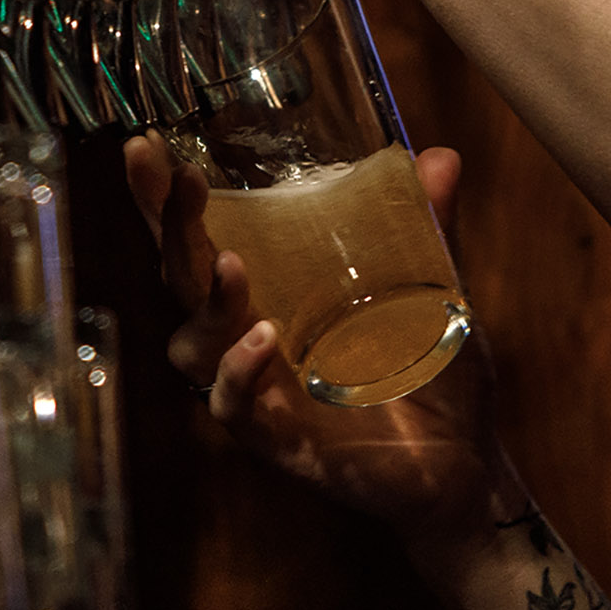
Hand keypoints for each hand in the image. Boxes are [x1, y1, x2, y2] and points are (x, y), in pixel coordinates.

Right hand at [123, 136, 515, 550]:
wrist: (465, 463)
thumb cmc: (431, 373)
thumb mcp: (433, 288)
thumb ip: (426, 225)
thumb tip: (439, 156)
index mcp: (272, 296)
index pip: (204, 242)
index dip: (165, 202)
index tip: (146, 146)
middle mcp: (249, 340)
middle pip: (183, 281)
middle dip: (170, 227)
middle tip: (175, 176)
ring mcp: (260, 392)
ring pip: (197, 345)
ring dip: (208, 301)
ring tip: (230, 264)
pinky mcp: (280, 442)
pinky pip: (235, 408)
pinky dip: (239, 374)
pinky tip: (261, 339)